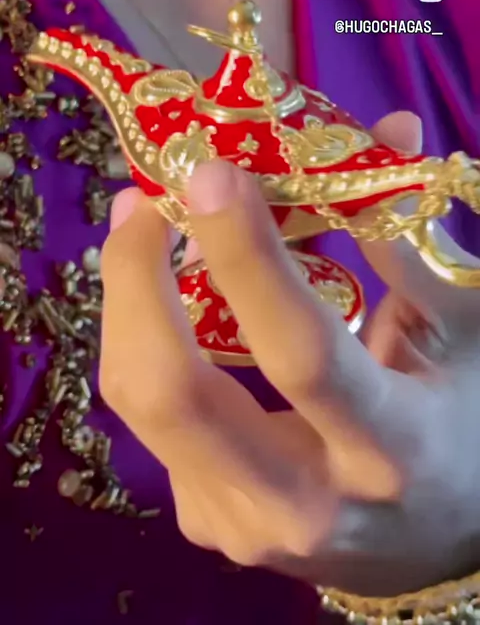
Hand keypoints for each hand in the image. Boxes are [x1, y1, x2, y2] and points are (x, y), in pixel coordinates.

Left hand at [99, 112, 479, 595]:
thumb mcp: (463, 329)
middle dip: (137, 281)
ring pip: (140, 405)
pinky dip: (148, 345)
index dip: (248, 256)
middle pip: (175, 393)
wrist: (437, 541)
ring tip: (142, 229)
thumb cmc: (466, 422)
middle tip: (144, 201)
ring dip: (127, 304)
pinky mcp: (208, 522)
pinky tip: (165, 300)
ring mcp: (242, 525)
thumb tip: (383, 127)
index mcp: (390, 451)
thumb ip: (410, 234)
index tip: (209, 173)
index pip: (302, 354)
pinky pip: (153, 422)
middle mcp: (302, 504)